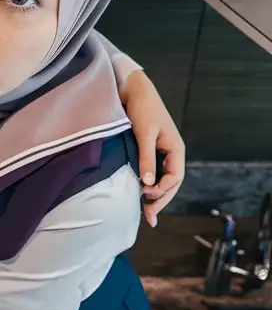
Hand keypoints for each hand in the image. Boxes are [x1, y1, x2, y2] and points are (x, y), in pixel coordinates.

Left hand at [121, 69, 185, 226]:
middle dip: (161, 201)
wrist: (134, 91)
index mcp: (176, 149)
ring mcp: (161, 155)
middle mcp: (171, 154)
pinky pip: (153, 175)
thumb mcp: (144, 133)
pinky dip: (148, 187)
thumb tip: (147, 183)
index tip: (146, 196)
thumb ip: (146, 157)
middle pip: (171, 184)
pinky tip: (139, 197)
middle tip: (148, 218)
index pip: (175, 177)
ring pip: (162, 182)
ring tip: (145, 214)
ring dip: (155, 197)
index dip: (163, 190)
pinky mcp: (150, 154)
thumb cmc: (142, 108)